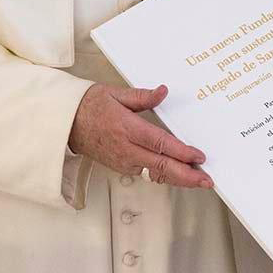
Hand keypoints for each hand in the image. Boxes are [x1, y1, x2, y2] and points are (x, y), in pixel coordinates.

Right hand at [68, 83, 212, 187]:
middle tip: (207, 180)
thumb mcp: (115, 94)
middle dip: (187, 176)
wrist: (64, 123)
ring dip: (179, 179)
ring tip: (199, 180)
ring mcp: (123, 162)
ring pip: (156, 174)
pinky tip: (178, 175)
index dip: (181, 152)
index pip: (160, 144)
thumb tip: (163, 92)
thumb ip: (142, 96)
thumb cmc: (89, 106)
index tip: (199, 156)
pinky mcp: (121, 167)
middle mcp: (126, 149)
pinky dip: (165, 176)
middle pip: (161, 167)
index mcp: (126, 129)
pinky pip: (148, 174)